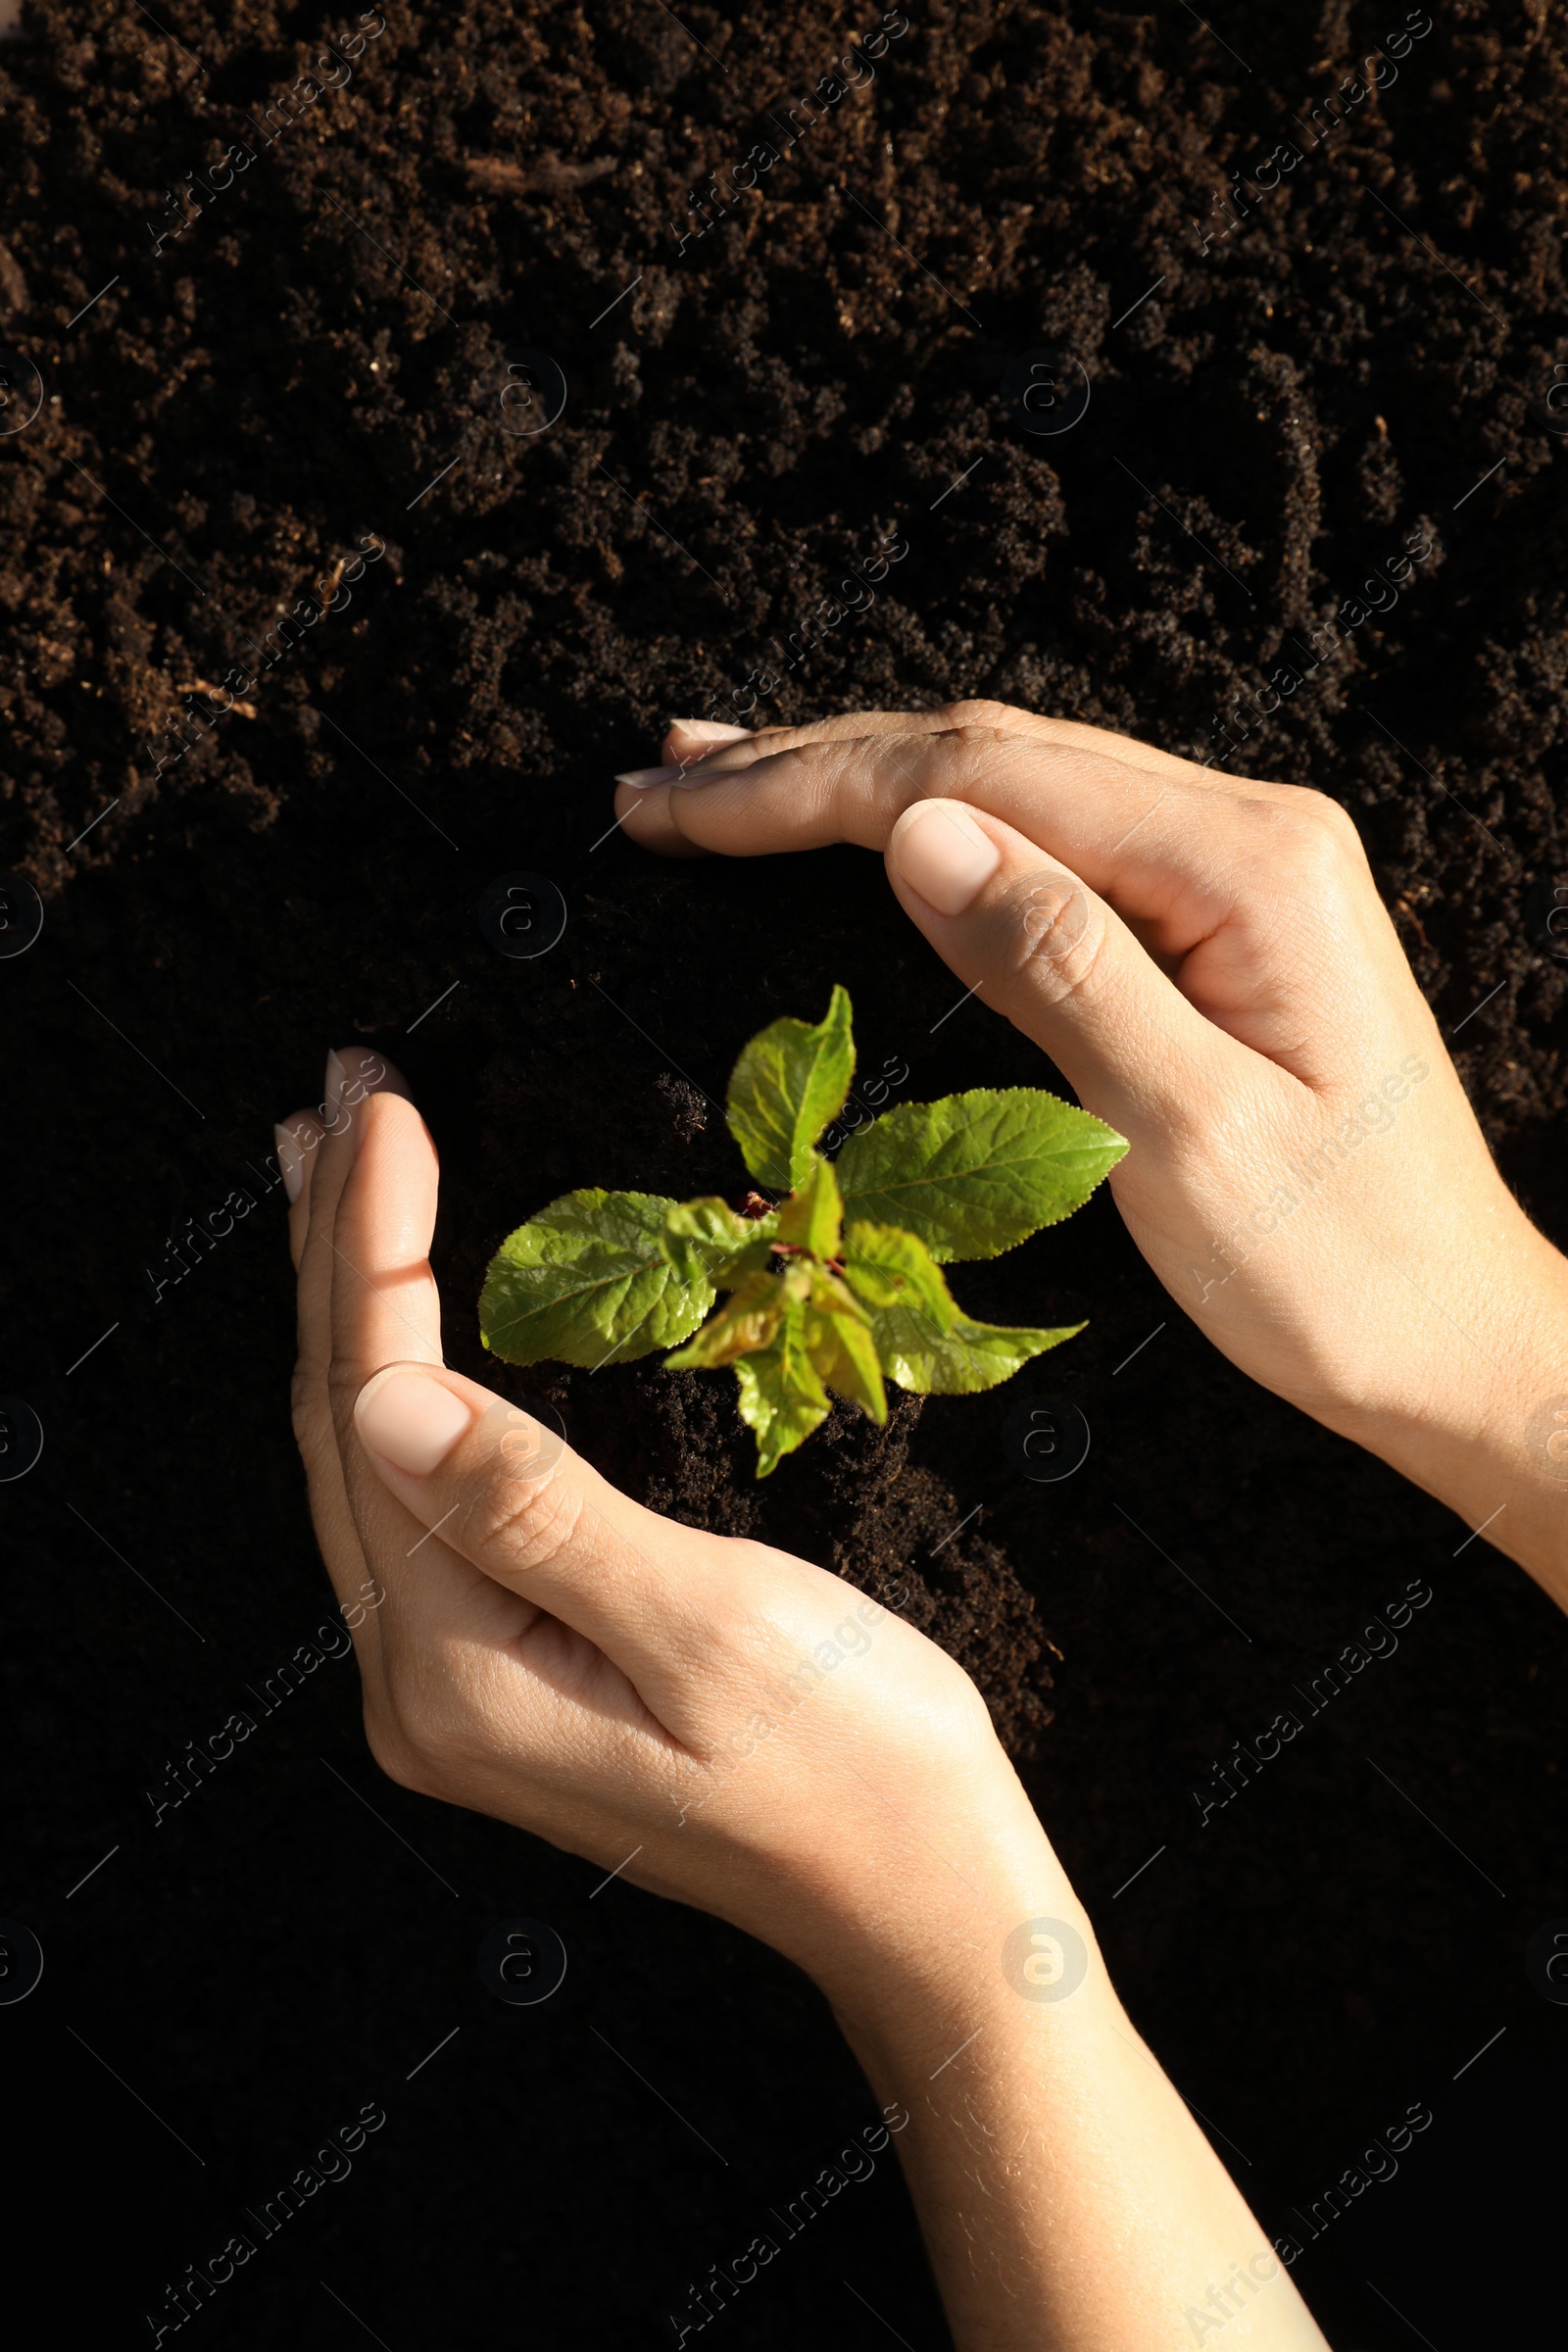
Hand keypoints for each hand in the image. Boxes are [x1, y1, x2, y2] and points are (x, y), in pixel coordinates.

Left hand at [277, 1046, 1065, 2005]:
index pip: (377, 1407)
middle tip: (337, 1095)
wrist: (925, 1899)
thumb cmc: (856, 1765)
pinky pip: (418, 1494)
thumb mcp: (707, 1626)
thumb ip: (537, 1512)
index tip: (386, 1106)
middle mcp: (423, 1686)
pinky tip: (406, 1318)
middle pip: (345, 1424)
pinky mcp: (502, 1673)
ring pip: (371, 1454)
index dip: (372, 1244)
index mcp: (457, 1674)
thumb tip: (389, 1398)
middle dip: (337, 1249)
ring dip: (356, 1304)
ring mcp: (455, 1687)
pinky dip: (405, 1377)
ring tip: (338, 1173)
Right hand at [614, 705, 1567, 1595]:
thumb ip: (1059, 970)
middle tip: (657, 787)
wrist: (1464, 1341)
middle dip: (808, 765)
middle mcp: (1247, 834)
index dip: (808, 787)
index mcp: (1246, 867)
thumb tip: (916, 835)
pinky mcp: (1222, 921)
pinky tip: (872, 831)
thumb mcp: (1190, 1139)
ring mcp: (1239, 869)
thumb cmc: (1342, 1274)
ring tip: (719, 779)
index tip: (676, 812)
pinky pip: (1053, 840)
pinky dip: (935, 830)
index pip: (982, 777)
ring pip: (1015, 783)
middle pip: (990, 752)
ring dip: (858, 781)